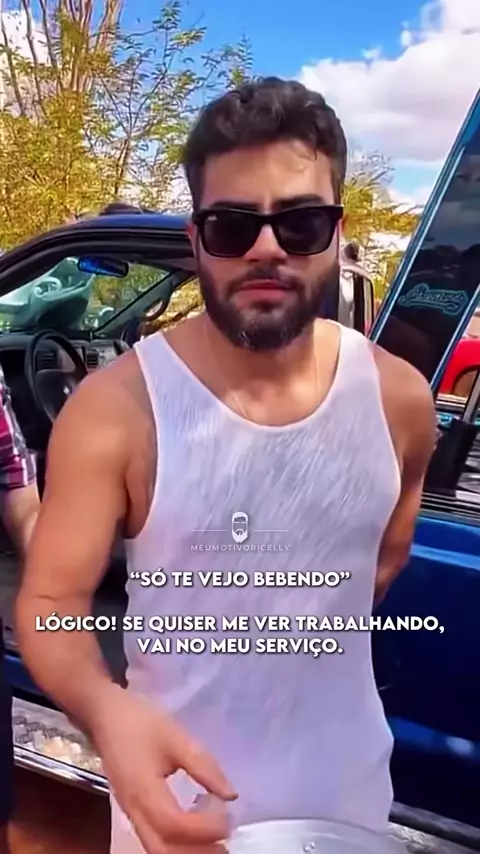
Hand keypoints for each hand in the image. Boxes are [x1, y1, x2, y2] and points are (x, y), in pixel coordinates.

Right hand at [92, 685, 236, 853]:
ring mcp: (129, 813)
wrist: (106, 716)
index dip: (203, 829)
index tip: (228, 816)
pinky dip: (175, 845)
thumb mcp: (176, 737)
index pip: (173, 824)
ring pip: (156, 849)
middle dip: (196, 853)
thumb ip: (203, 766)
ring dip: (186, 852)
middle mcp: (133, 809)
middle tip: (225, 843)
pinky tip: (194, 833)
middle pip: (162, 849)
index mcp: (143, 789)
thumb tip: (230, 795)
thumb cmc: (141, 723)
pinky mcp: (131, 811)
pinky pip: (152, 839)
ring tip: (215, 843)